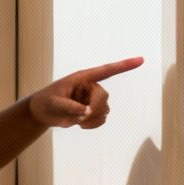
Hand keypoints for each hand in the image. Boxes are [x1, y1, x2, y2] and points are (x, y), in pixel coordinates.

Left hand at [27, 56, 142, 129]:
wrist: (42, 113)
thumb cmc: (46, 102)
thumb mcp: (54, 103)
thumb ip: (70, 107)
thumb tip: (87, 112)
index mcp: (82, 78)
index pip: (106, 71)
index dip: (124, 65)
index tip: (141, 60)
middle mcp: (90, 87)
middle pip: (103, 97)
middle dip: (95, 109)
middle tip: (82, 118)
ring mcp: (92, 99)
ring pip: (104, 109)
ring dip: (93, 119)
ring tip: (77, 121)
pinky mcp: (92, 110)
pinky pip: (102, 118)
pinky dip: (94, 124)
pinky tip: (81, 125)